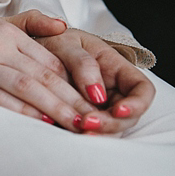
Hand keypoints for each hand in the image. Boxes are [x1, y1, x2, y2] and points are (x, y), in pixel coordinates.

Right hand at [0, 10, 98, 131]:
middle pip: (42, 76)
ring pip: (24, 88)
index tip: (93, 100)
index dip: (74, 81)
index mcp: (6, 31)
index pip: (48, 58)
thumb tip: (64, 27)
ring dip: (53, 109)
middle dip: (72, 100)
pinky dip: (20, 112)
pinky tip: (40, 123)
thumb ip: (31, 23)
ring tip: (76, 125)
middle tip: (94, 119)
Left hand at [35, 29, 155, 133]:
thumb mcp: (66, 43)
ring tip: (76, 131)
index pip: (142, 89)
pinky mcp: (79, 117)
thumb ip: (82, 63)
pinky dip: (79, 135)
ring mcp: (96, 107)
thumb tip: (97, 95)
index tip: (118, 111)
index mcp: (116, 68)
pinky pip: (85, 131)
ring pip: (108, 129)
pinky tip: (66, 134)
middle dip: (111, 124)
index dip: (137, 104)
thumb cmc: (54, 40)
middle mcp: (111, 91)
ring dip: (96, 134)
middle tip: (86, 124)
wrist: (32, 48)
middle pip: (127, 117)